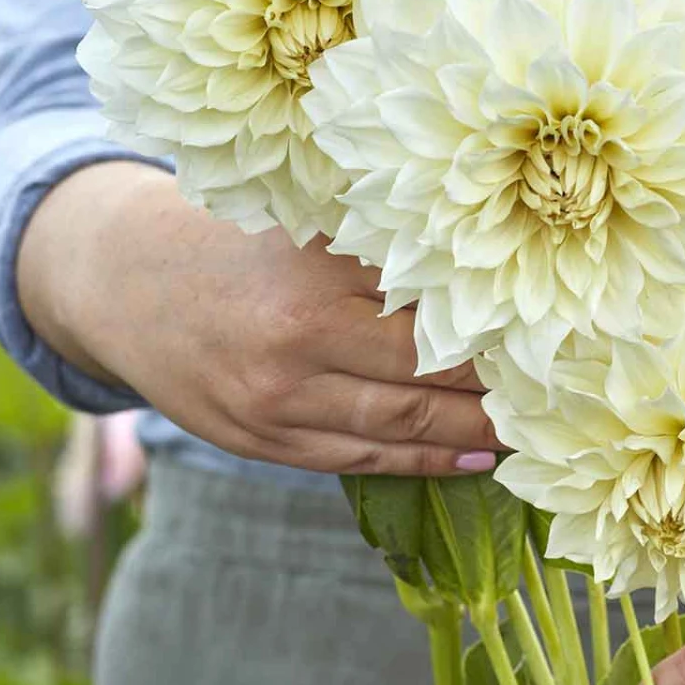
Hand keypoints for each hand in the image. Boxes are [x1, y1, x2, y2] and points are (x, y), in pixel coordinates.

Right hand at [19, 161, 502, 475]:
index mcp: (315, 278)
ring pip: (397, 427)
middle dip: (496, 387)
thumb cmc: (233, 239)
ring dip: (470, 432)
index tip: (550, 328)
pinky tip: (471, 458)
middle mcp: (295, 346)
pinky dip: (421, 459)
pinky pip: (358, 459)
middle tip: (559, 386)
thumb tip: (482, 269)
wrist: (125, 282)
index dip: (495, 327)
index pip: (430, 312)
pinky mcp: (259, 441)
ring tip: (530, 430)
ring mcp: (274, 404)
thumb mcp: (304, 225)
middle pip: (424, 377)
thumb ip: (380, 248)